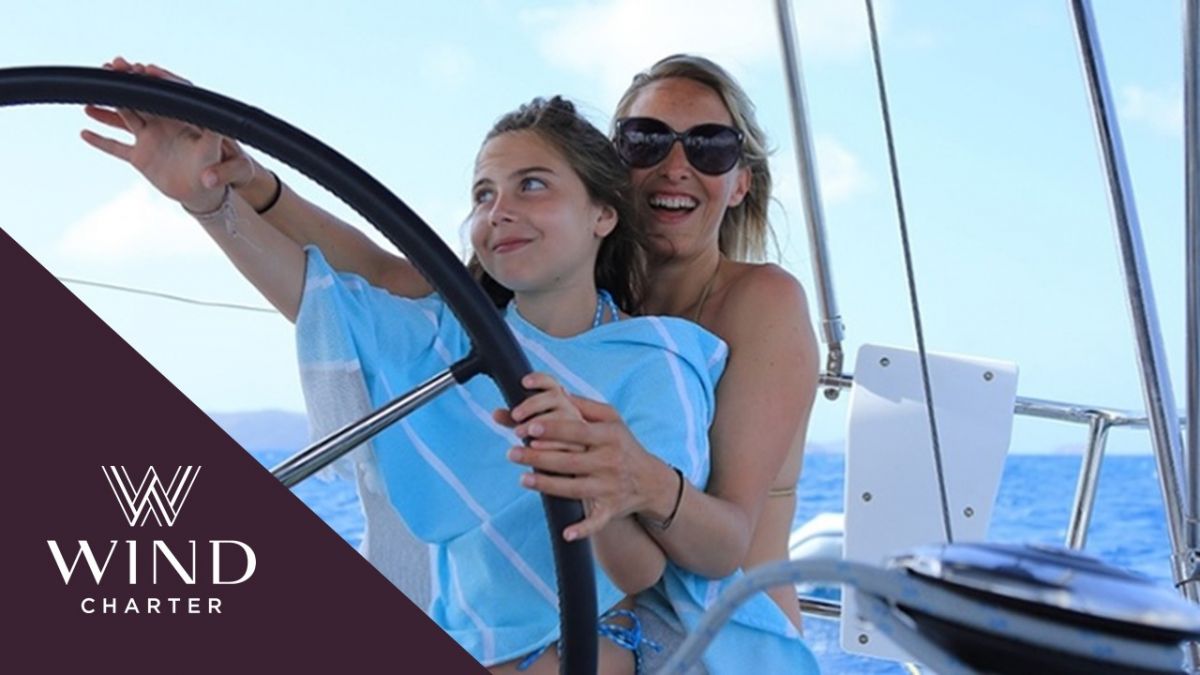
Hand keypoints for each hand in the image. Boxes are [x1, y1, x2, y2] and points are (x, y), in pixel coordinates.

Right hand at [80, 57, 254, 210]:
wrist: (209, 192)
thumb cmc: (223, 171)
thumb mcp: (229, 161)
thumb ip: (224, 153)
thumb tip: (220, 142)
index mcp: (186, 121)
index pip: (171, 95)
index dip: (158, 81)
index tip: (143, 69)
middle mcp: (164, 124)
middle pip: (142, 99)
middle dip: (127, 84)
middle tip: (110, 67)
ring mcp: (150, 139)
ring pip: (124, 118)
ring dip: (107, 109)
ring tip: (87, 98)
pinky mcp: (141, 156)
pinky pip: (117, 148)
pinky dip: (102, 142)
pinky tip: (84, 134)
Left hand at [504, 395, 665, 541]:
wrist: (650, 480)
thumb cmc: (622, 444)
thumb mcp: (611, 419)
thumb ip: (584, 405)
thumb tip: (556, 391)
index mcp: (609, 436)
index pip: (577, 431)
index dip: (552, 429)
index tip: (528, 428)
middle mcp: (610, 462)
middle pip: (569, 461)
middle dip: (538, 457)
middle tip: (512, 452)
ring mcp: (609, 487)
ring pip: (573, 488)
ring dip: (546, 485)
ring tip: (523, 479)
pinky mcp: (609, 509)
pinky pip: (596, 522)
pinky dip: (583, 529)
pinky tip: (565, 533)